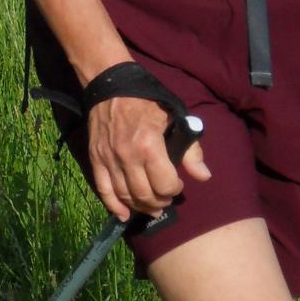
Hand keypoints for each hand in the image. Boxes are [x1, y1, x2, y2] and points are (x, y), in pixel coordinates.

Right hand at [85, 93, 210, 224]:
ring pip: (125, 196)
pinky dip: (113, 206)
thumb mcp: (174, 118)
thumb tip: (203, 176)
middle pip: (145, 195)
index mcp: (149, 146)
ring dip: (140, 207)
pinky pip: (104, 190)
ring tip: (151, 207)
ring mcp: (109, 159)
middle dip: (159, 202)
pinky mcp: (96, 159)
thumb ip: (190, 149)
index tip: (177, 185)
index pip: (164, 184)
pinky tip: (123, 215)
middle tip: (166, 199)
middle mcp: (127, 157)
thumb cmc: (147, 100)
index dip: (174, 189)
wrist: (111, 85)